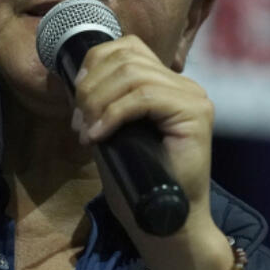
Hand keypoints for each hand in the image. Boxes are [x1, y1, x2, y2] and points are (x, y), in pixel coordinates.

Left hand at [70, 35, 218, 245]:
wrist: (165, 222)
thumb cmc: (136, 182)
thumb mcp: (111, 131)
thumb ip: (102, 102)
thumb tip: (74, 78)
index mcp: (166, 83)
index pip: (128, 48)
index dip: (94, 64)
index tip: (75, 99)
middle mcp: (184, 85)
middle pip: (127, 58)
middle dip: (91, 87)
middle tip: (78, 123)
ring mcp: (193, 97)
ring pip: (133, 76)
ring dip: (98, 102)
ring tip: (86, 131)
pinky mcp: (196, 113)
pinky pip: (144, 98)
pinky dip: (113, 114)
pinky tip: (98, 136)